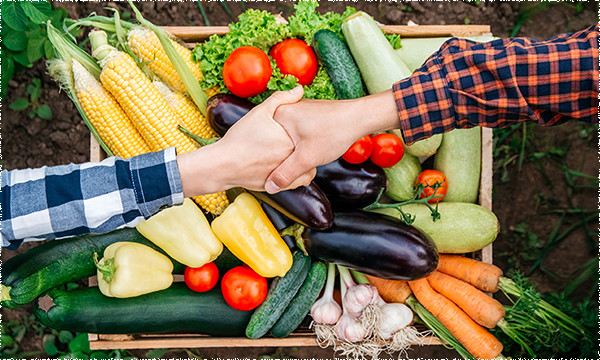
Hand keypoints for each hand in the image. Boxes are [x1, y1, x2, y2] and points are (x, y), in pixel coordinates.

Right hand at [178, 87, 308, 196]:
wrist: (223, 165)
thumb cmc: (239, 139)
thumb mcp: (259, 113)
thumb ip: (281, 99)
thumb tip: (299, 89)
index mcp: (291, 140)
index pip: (310, 133)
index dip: (308, 129)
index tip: (306, 127)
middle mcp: (291, 158)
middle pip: (309, 150)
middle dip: (307, 145)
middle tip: (303, 139)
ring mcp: (287, 174)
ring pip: (306, 169)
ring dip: (303, 162)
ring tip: (294, 154)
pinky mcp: (280, 186)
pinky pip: (297, 181)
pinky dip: (296, 175)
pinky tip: (287, 166)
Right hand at [265, 88, 398, 192]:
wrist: (359, 117)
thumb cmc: (335, 131)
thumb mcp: (307, 158)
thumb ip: (287, 173)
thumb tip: (270, 186)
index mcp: (279, 115)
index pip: (263, 140)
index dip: (267, 159)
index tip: (270, 170)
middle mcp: (286, 109)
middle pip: (274, 140)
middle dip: (281, 156)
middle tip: (289, 167)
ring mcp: (297, 111)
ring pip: (286, 138)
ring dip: (292, 151)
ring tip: (301, 159)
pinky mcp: (307, 116)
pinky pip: (296, 134)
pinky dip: (299, 145)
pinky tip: (308, 151)